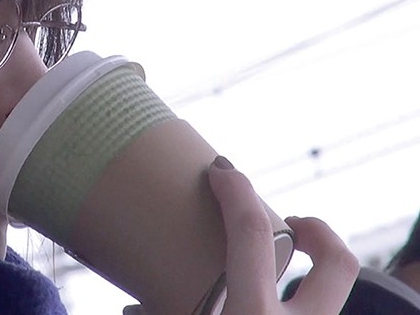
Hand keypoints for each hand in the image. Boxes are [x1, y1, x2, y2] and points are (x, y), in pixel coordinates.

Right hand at [124, 156, 357, 314]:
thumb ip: (160, 311)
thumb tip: (135, 303)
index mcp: (252, 314)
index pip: (250, 232)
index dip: (236, 191)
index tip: (222, 171)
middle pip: (334, 262)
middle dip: (317, 230)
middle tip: (292, 221)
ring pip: (335, 292)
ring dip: (314, 266)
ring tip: (290, 259)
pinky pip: (315, 312)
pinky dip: (300, 300)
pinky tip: (274, 302)